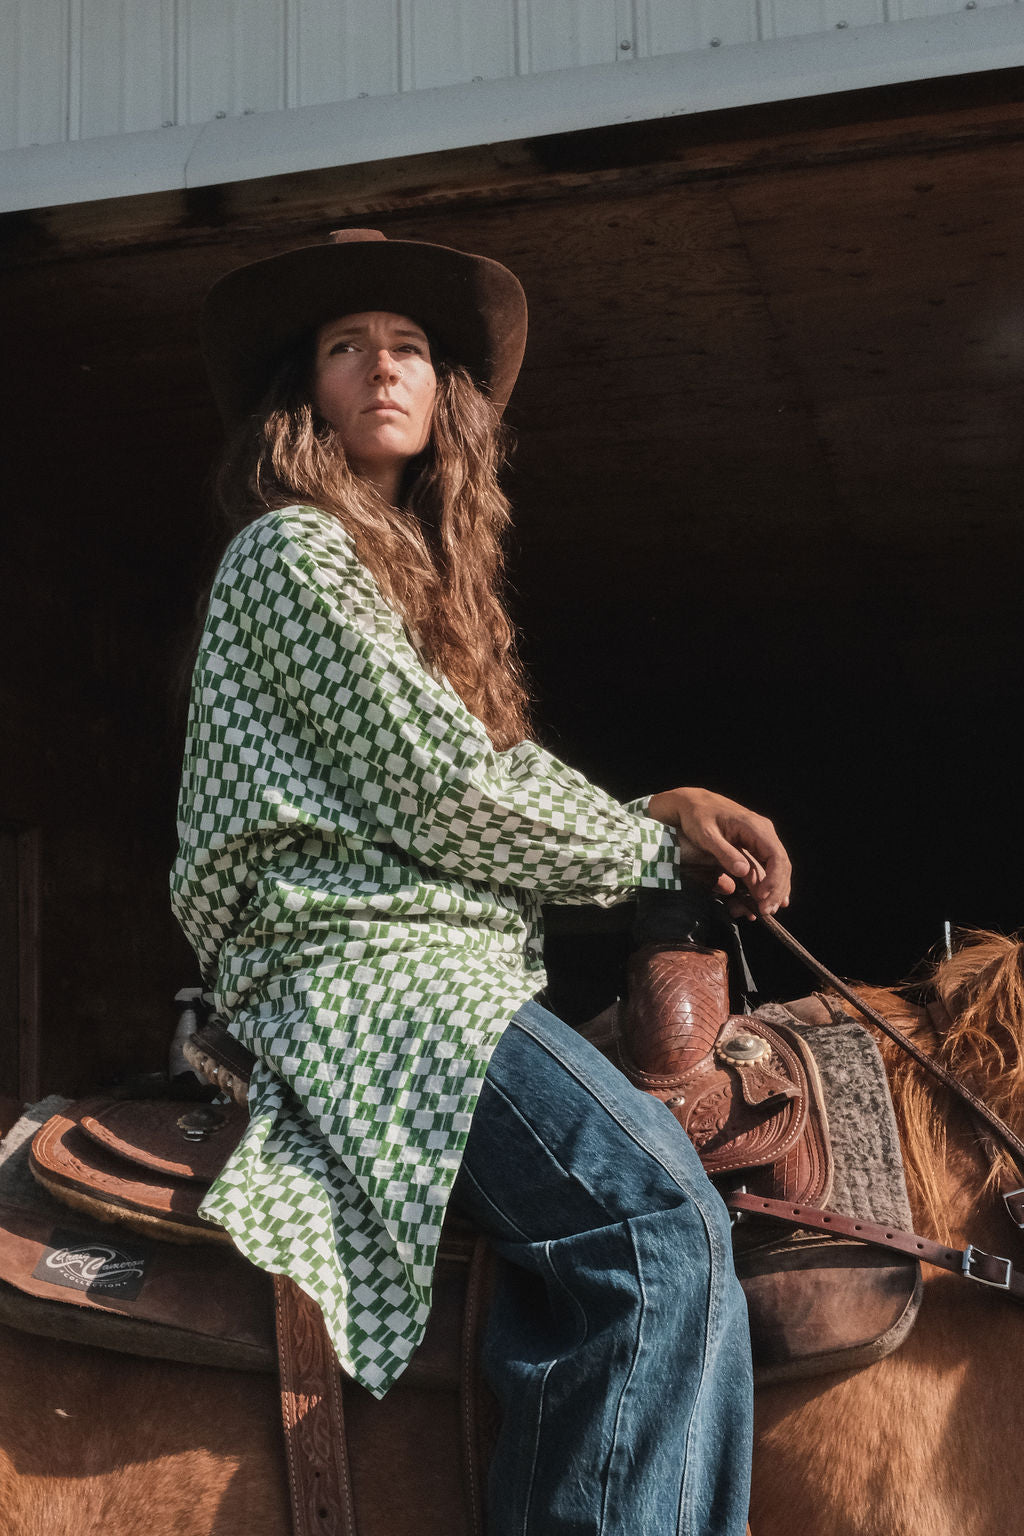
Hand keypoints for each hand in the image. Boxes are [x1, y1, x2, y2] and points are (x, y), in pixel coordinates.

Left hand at [644, 787, 790, 917]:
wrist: (692, 802)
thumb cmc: (697, 817)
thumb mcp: (706, 835)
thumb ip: (724, 852)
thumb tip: (744, 871)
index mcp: (754, 827)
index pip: (776, 857)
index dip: (774, 880)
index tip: (763, 898)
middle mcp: (763, 832)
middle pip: (781, 864)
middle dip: (776, 890)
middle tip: (766, 911)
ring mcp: (760, 838)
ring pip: (776, 867)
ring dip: (773, 890)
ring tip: (766, 910)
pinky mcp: (754, 845)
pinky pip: (766, 865)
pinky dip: (767, 883)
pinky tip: (767, 899)